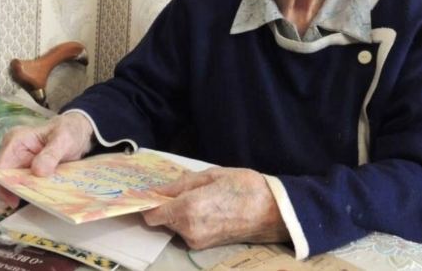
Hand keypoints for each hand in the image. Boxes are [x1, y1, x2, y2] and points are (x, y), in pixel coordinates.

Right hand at [0, 112, 93, 206]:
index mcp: (16, 141)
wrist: (78, 131)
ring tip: (38, 202)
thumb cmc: (69, 130)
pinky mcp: (28, 169)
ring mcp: (20, 161)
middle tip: (31, 204)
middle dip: (15, 192)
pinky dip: (32, 190)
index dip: (4, 185)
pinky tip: (42, 197)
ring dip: (25, 193)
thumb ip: (51, 154)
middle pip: (6, 177)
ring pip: (15, 182)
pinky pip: (26, 183)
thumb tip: (37, 171)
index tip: (15, 201)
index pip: (1, 167)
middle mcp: (14, 151)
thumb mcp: (64, 139)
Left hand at [141, 167, 289, 248]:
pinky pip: (189, 232)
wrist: (275, 212)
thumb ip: (182, 184)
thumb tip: (159, 190)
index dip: (147, 204)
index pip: (151, 214)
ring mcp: (197, 241)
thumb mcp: (213, 175)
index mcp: (187, 208)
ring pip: (176, 226)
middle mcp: (188, 229)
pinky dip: (191, 221)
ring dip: (181, 214)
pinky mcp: (206, 246)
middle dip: (168, 206)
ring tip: (203, 198)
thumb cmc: (246, 187)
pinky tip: (209, 209)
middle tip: (184, 190)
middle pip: (163, 220)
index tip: (149, 194)